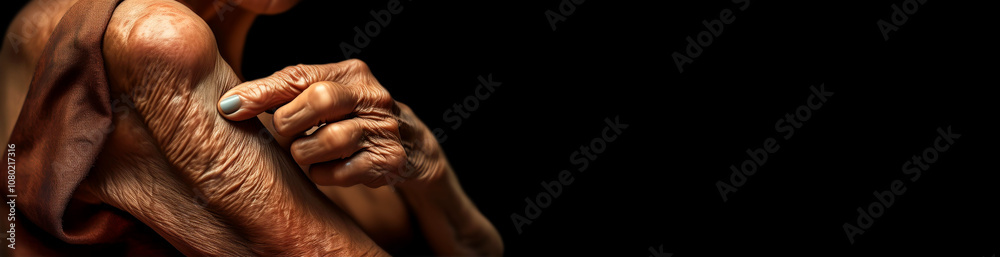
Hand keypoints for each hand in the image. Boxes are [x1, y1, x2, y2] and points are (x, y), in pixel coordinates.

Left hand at [217, 59, 443, 187]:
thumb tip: (230, 103)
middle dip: (291, 123)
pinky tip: (328, 168)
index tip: (229, 107)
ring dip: (306, 153)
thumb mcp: (326, 96)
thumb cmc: (352, 118)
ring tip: (309, 152)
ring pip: (328, 140)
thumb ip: (284, 93)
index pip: (299, 75)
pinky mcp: (389, 160)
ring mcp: (384, 128)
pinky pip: (340, 172)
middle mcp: (372, 95)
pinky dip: (324, 174)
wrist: (410, 146)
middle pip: (319, 100)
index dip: (261, 92)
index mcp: (352, 73)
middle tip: (288, 133)